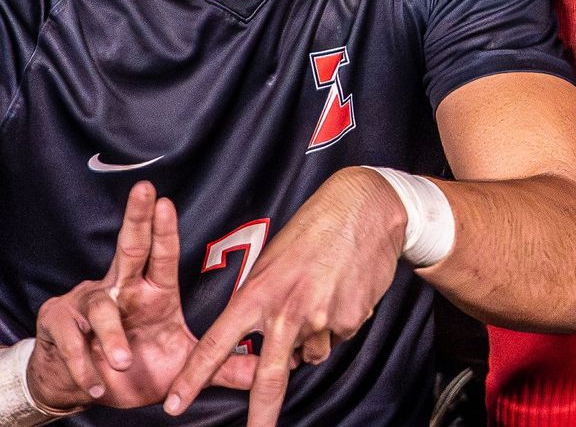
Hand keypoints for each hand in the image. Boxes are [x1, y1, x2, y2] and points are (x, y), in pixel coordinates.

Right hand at [30, 182, 255, 411]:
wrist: (83, 385)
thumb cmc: (135, 366)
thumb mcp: (179, 366)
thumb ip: (218, 366)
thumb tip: (263, 371)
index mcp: (152, 292)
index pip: (162, 255)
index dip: (165, 230)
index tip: (167, 201)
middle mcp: (121, 288)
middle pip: (130, 247)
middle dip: (137, 217)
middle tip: (145, 190)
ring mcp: (88, 303)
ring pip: (101, 306)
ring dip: (112, 335)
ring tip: (123, 361)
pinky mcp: (60, 325)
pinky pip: (71, 340)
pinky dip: (83, 364)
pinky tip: (94, 383)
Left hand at [164, 166, 406, 425]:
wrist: (366, 205)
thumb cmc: (314, 227)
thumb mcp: (273, 259)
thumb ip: (263, 304)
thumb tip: (271, 345)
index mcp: (259, 292)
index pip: (217, 343)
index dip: (193, 377)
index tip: (173, 405)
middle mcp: (288, 310)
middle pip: (269, 378)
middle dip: (260, 416)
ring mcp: (321, 317)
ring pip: (311, 353)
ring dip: (312, 338)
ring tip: (322, 293)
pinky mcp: (350, 319)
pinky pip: (337, 337)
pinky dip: (337, 322)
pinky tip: (342, 290)